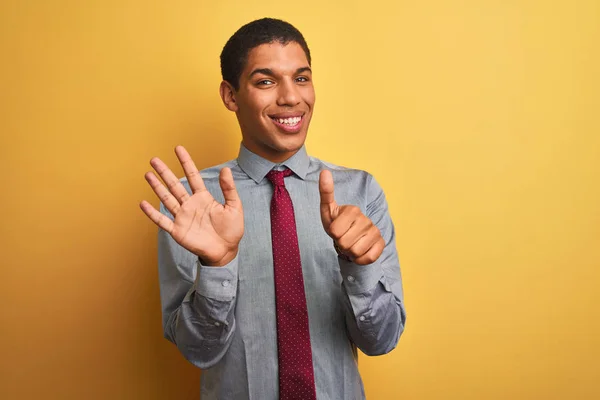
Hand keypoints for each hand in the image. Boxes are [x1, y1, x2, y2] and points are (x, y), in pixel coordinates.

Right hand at [140, 146, 243, 265]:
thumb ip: (229, 189)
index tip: (178, 148)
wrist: (226, 251)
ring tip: (148, 174)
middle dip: (165, 172)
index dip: (186, 162)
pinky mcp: (178, 231)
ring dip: (157, 187)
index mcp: (204, 198)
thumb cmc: (232, 230)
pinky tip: (143, 203)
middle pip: (175, 185)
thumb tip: (226, 169)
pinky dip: (152, 213)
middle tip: (154, 159)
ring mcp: (182, 217)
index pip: (193, 176)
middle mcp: (190, 205)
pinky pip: (162, 220)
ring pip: (167, 198)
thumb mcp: (234, 207)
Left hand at [319, 170, 384, 264]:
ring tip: (351, 243)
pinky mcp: (381, 244)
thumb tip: (324, 171)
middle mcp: (366, 219)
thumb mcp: (328, 209)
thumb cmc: (337, 223)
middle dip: (340, 244)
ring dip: (350, 252)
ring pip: (356, 252)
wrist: (351, 236)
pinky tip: (360, 251)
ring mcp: (375, 231)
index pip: (334, 232)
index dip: (332, 234)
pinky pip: (368, 258)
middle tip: (343, 237)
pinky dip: (360, 259)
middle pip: (344, 244)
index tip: (336, 229)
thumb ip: (326, 192)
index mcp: (353, 210)